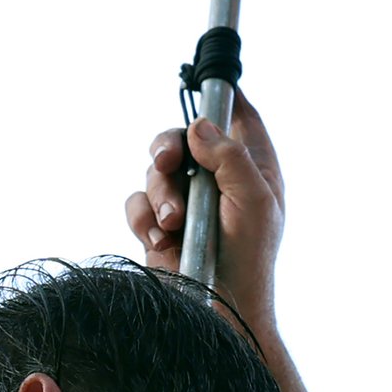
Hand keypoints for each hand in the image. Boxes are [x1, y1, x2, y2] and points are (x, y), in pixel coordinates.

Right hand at [125, 88, 285, 336]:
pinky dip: (143, 217)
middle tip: (167, 161)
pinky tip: (160, 238)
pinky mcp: (159, 226)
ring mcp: (186, 202)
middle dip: (168, 146)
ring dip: (161, 193)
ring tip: (174, 222)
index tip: (206, 77)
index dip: (223, 96)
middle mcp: (217, 179)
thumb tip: (199, 126)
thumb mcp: (254, 202)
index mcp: (251, 167)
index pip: (239, 117)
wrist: (220, 314)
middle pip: (182, 136)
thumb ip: (229, 158)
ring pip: (155, 170)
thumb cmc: (249, 258)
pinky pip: (137, 203)